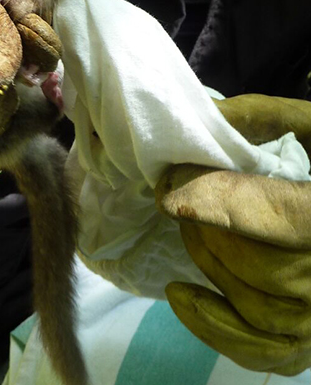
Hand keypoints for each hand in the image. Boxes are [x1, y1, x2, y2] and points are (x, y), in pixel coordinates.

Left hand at [155, 94, 310, 375]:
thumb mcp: (305, 123)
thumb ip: (255, 117)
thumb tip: (197, 119)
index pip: (286, 217)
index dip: (224, 206)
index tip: (170, 194)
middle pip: (266, 269)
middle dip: (210, 232)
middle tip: (178, 200)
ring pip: (260, 308)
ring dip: (208, 266)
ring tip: (186, 230)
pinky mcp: (306, 337)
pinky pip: (261, 350)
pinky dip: (214, 326)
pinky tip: (179, 293)